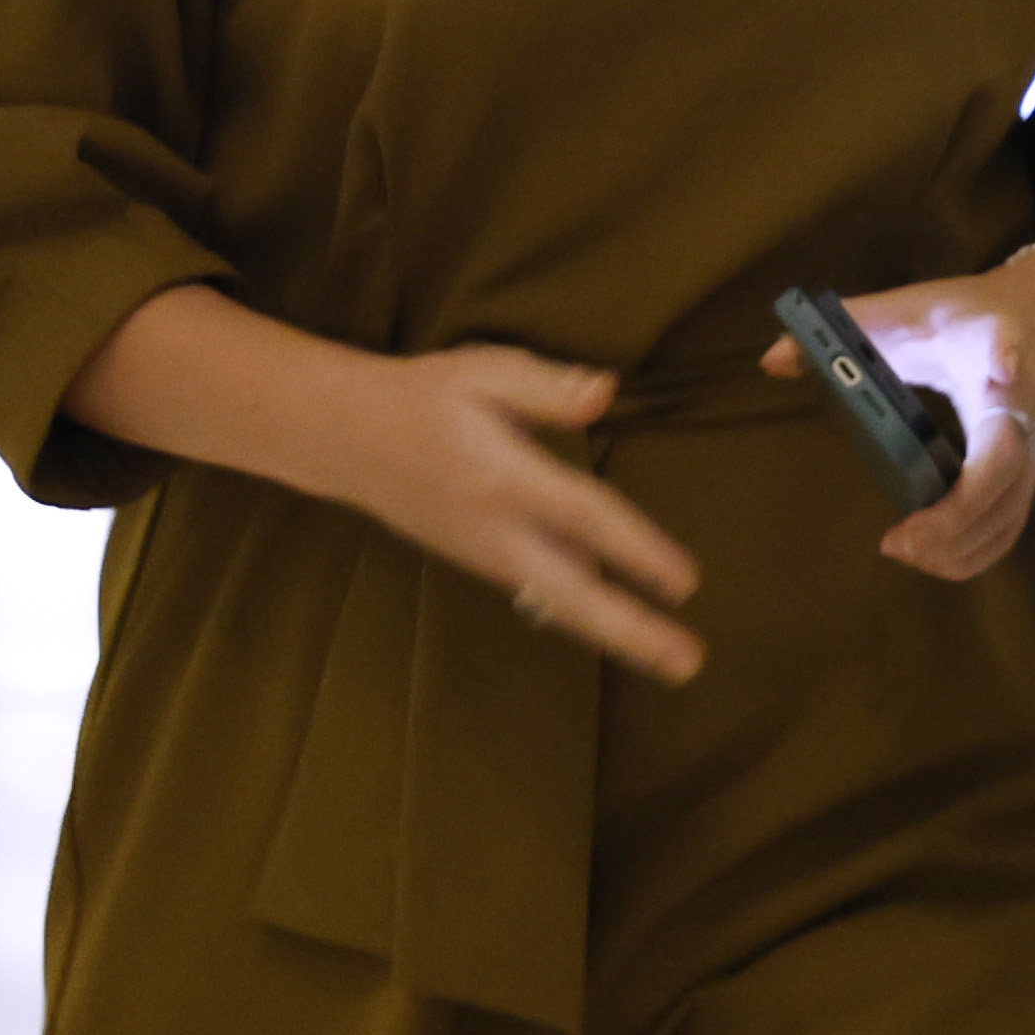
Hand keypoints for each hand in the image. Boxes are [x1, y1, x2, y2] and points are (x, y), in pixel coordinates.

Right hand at [316, 342, 709, 683]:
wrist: (345, 439)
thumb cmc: (424, 397)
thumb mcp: (484, 371)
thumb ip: (547, 386)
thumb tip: (605, 392)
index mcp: (504, 477)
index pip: (584, 517)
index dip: (637, 550)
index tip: (686, 582)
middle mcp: (496, 529)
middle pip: (572, 592)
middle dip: (631, 630)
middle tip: (689, 664)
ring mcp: (485, 554)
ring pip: (559, 603)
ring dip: (617, 633)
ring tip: (673, 660)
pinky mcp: (479, 562)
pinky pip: (542, 594)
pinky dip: (585, 615)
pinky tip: (626, 629)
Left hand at [758, 264, 1034, 578]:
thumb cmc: (969, 319)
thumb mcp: (912, 309)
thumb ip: (846, 327)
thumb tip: (772, 359)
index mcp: (995, 348)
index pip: (1007, 349)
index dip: (1007, 357)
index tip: (1005, 363)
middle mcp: (1023, 407)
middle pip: (1007, 467)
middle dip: (959, 511)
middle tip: (897, 540)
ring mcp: (1032, 450)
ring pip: (1009, 512)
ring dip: (959, 545)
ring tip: (902, 551)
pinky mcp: (1027, 479)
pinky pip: (1007, 528)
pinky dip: (970, 554)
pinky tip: (926, 557)